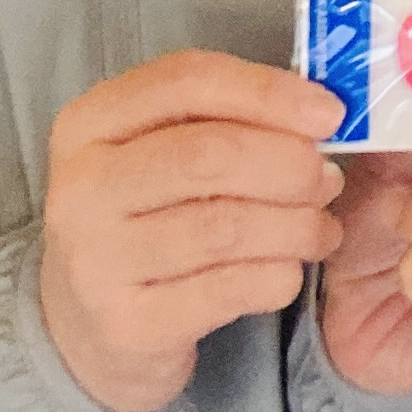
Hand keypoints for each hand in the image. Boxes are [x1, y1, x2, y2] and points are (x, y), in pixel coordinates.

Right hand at [39, 49, 343, 411]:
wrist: (85, 330)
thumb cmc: (142, 222)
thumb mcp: (156, 154)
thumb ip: (223, 121)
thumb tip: (320, 114)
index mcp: (89, 123)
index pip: (187, 81)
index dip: (269, 92)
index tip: (330, 112)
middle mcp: (81, 187)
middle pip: (210, 153)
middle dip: (289, 164)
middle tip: (327, 180)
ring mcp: (95, 260)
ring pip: (227, 226)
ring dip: (296, 225)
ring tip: (321, 229)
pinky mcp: (126, 324)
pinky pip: (229, 289)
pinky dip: (278, 276)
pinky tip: (290, 271)